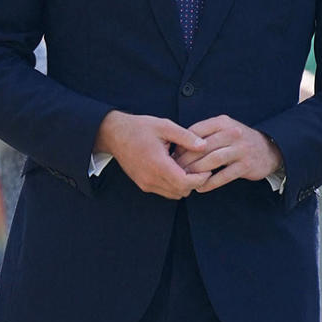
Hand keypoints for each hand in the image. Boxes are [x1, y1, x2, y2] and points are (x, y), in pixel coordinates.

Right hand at [94, 111, 208, 198]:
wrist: (113, 134)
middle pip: (182, 192)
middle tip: (200, 168)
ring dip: (184, 185)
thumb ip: (186, 137)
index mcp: (158, 164)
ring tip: (186, 167)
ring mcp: (146, 184)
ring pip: (174, 194)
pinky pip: (165, 191)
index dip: (200, 179)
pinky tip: (175, 169)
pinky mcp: (143, 185)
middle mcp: (151, 178)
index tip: (207, 169)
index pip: (185, 183)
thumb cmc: (139, 128)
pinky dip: (174, 185)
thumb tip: (204, 146)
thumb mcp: (165, 126)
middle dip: (194, 182)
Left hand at [173, 114, 282, 191]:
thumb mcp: (224, 129)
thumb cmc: (239, 141)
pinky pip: (224, 176)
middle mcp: (232, 133)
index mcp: (223, 122)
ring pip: (212, 161)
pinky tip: (201, 188)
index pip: (196, 131)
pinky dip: (210, 183)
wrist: (269, 150)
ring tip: (187, 179)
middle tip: (175, 170)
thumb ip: (205, 134)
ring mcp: (240, 150)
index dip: (182, 144)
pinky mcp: (246, 166)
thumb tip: (179, 146)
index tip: (173, 155)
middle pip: (203, 147)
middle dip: (186, 159)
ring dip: (197, 171)